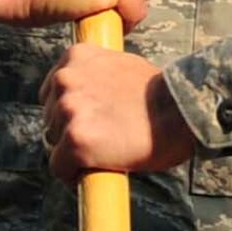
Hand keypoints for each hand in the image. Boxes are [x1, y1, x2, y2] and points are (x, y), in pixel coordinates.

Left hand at [41, 46, 195, 180]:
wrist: (180, 111)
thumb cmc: (159, 93)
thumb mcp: (120, 65)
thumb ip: (94, 75)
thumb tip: (85, 96)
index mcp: (76, 55)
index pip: (53, 89)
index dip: (70, 109)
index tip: (88, 120)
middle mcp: (66, 78)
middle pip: (50, 116)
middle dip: (71, 129)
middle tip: (103, 137)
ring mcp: (69, 109)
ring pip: (55, 141)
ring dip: (74, 150)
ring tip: (105, 151)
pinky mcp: (75, 140)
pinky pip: (59, 167)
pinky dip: (74, 175)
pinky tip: (96, 170)